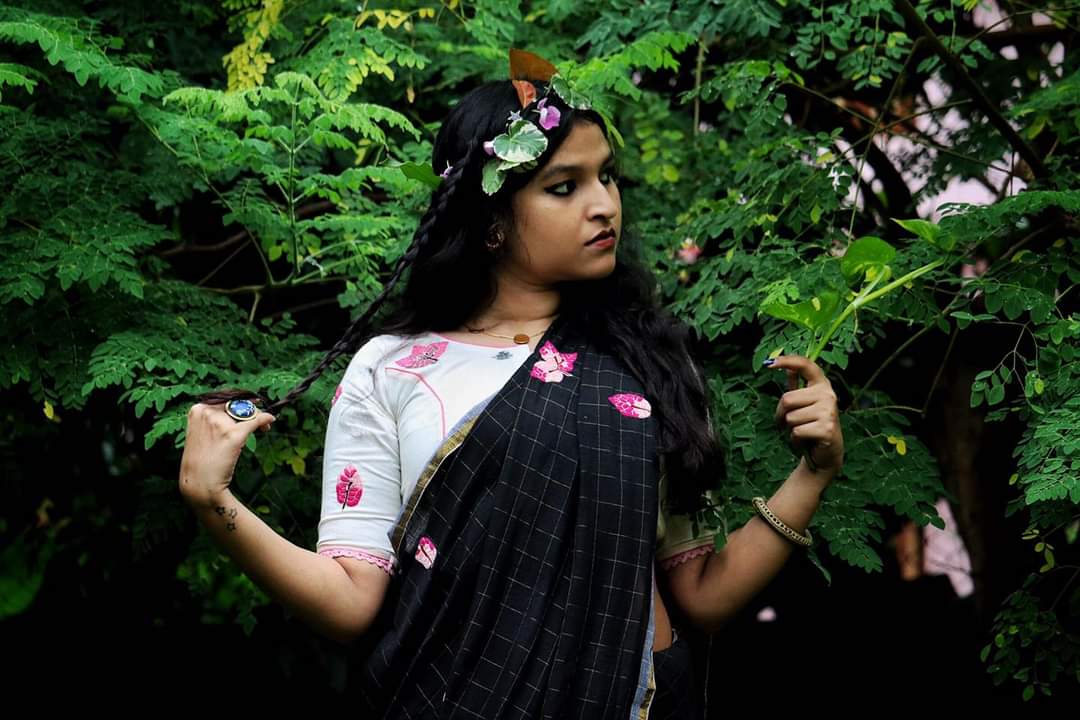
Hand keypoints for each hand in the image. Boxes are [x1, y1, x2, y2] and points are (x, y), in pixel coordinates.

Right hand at [179, 401, 274, 507]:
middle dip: (252, 410)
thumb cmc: (201, 461)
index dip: (241, 403)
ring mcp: (220, 423)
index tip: (251, 407)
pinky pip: (255, 421)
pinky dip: (265, 420)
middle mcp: (207, 412)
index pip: (226, 399)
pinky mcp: (233, 435)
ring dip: (258, 417)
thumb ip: (214, 419)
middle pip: (238, 403)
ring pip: (248, 412)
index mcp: (197, 410)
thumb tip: (239, 408)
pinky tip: (270, 422)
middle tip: (260, 421)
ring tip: (263, 430)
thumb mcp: (200, 433)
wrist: (199, 483)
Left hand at [764, 355, 843, 475]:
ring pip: (790, 417)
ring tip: (802, 431)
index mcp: (822, 385)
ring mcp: (829, 411)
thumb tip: (787, 368)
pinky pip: (796, 431)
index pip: (806, 365)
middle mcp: (828, 395)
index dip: (788, 361)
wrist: (826, 453)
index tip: (769, 363)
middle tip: (788, 423)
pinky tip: (806, 440)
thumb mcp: (804, 404)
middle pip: (787, 399)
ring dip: (789, 428)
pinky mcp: (826, 429)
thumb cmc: (811, 425)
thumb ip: (797, 386)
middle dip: (781, 414)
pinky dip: (795, 439)